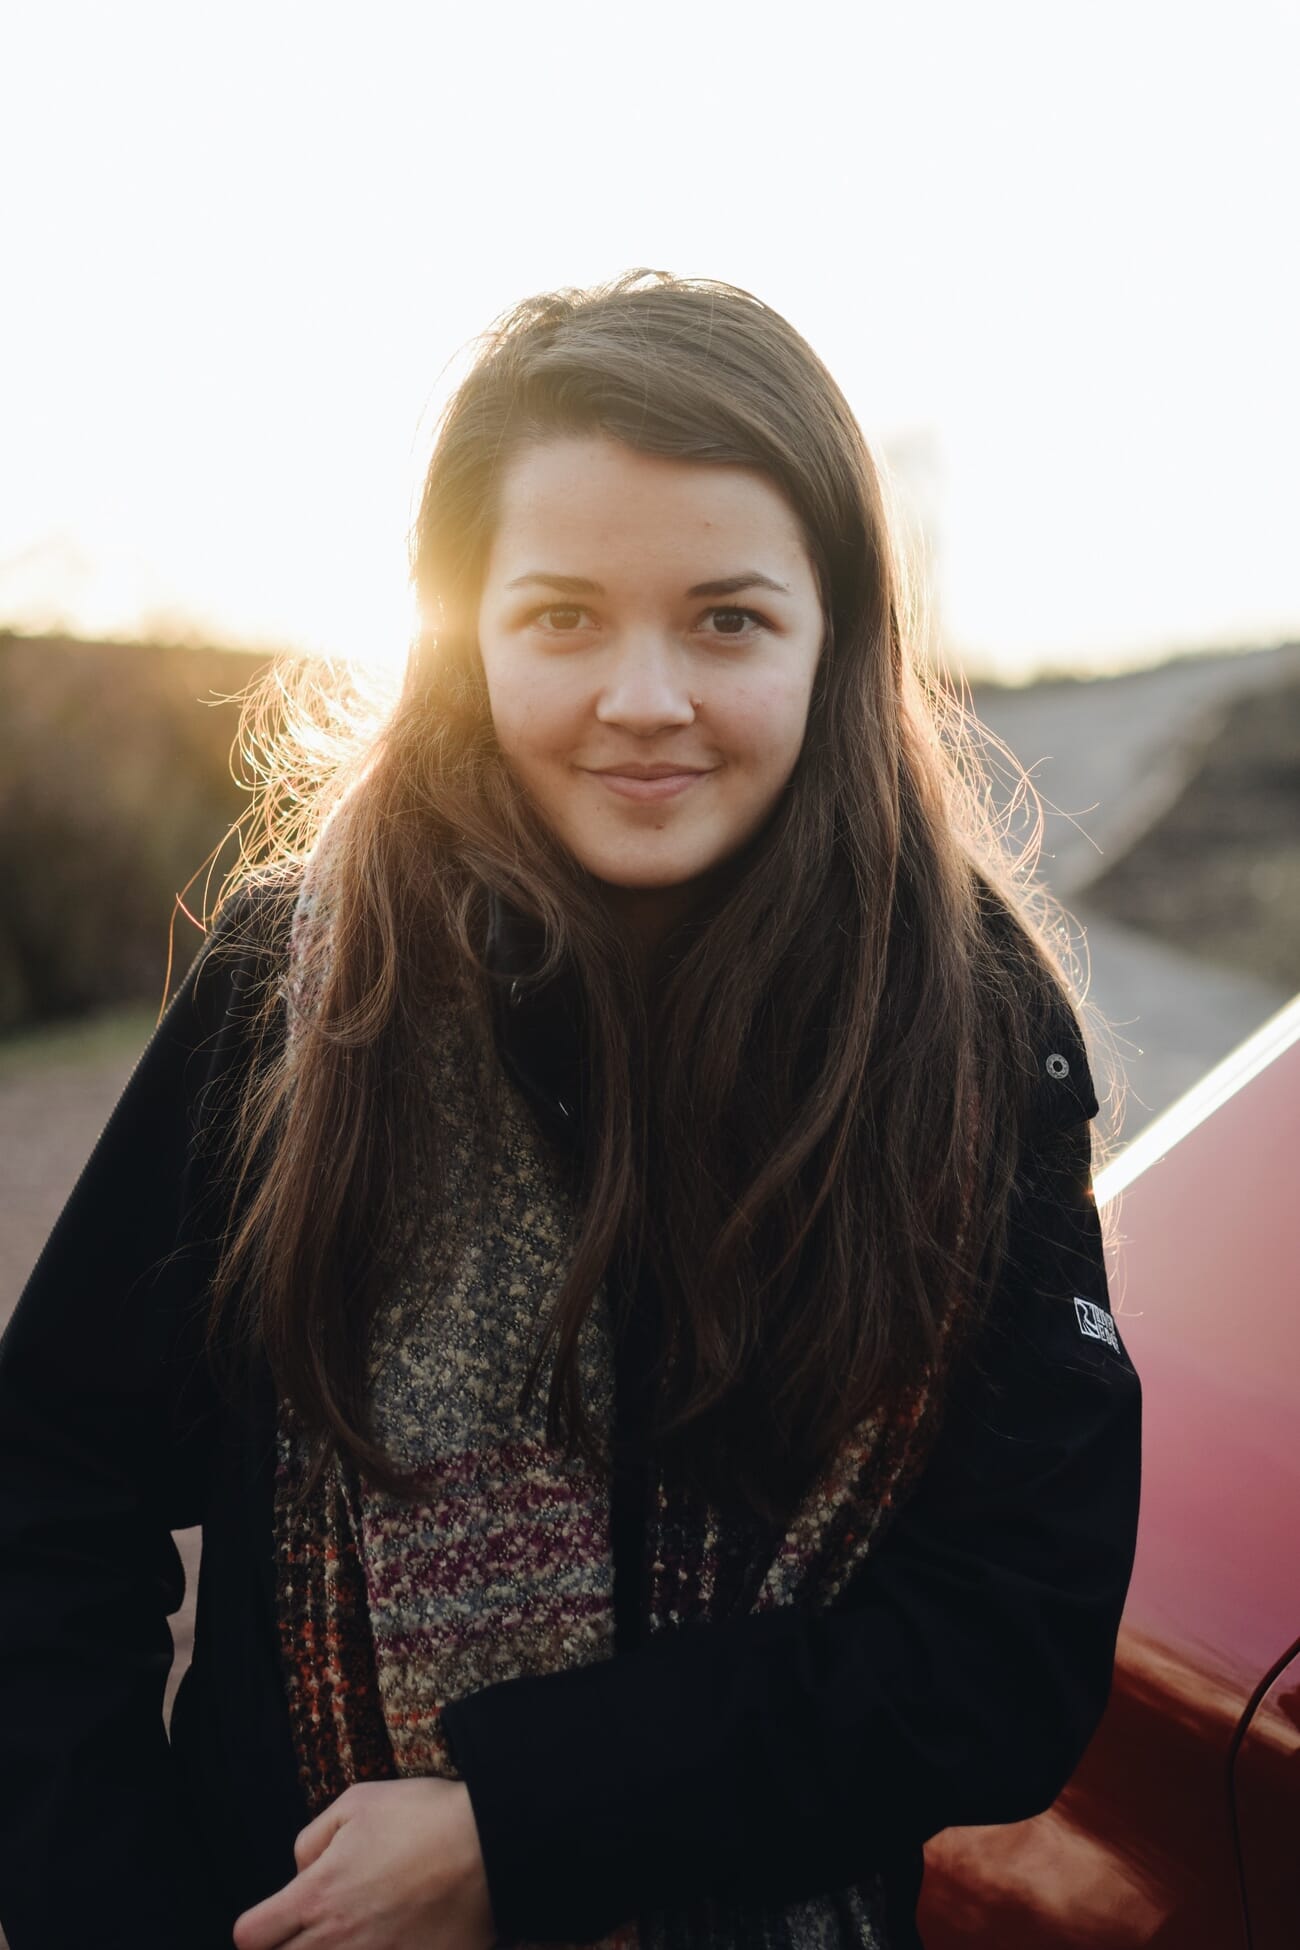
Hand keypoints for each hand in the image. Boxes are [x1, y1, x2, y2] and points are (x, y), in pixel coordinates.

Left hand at [231, 1777, 496, 1948]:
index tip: (274, 1918)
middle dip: (287, 1946)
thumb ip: (311, 1839)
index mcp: (316, 1896)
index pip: (250, 1937)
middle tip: (311, 1927)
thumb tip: (299, 1871)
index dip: (257, 1926)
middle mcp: (336, 1941)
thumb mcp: (356, 1803)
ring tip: (350, 1932)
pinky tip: (384, 1940)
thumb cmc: (423, 1818)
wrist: (490, 1847)